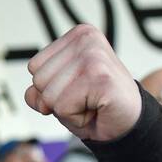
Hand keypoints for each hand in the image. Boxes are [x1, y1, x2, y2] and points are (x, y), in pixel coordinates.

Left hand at [25, 24, 140, 142]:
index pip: (34, 66)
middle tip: (86, 98)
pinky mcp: (101, 78)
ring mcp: (94, 56)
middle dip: (58, 100)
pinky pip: (63, 107)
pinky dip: (76, 118)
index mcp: (77, 36)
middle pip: (39, 80)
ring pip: (49, 96)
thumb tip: (34, 94)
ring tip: (92, 103)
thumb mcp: (58, 94)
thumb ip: (37, 91)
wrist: (127, 125)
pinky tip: (97, 109)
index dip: (51, 88)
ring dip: (67, 110)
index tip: (79, 89)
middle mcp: (87, 39)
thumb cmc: (95, 106)